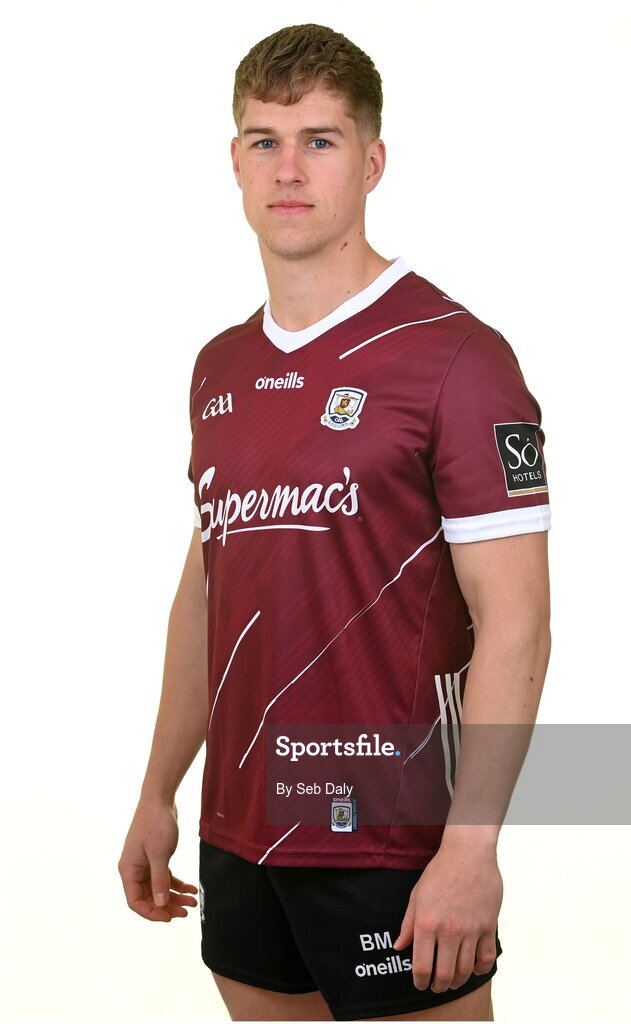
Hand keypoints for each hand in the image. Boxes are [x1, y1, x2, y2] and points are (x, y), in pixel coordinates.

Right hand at [118, 799, 197, 922]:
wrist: (160, 799)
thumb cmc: (156, 823)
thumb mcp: (159, 854)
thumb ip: (159, 880)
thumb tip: (160, 904)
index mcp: (129, 870)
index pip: (135, 901)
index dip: (151, 912)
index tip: (169, 917)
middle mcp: (134, 869)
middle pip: (148, 897)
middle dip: (167, 906)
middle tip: (185, 912)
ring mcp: (145, 864)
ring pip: (158, 889)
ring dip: (175, 897)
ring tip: (192, 902)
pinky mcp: (156, 858)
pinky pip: (165, 878)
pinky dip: (177, 884)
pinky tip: (191, 889)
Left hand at [392, 842, 502, 992]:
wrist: (468, 853)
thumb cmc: (440, 871)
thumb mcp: (417, 896)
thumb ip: (408, 925)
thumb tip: (399, 946)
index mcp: (427, 923)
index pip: (422, 966)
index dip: (420, 981)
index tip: (420, 984)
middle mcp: (449, 930)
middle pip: (445, 974)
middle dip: (439, 986)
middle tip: (437, 986)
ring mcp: (471, 930)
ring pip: (466, 970)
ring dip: (458, 981)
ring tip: (453, 981)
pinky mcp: (489, 926)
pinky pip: (486, 958)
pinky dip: (480, 970)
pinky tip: (474, 969)